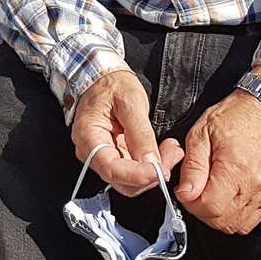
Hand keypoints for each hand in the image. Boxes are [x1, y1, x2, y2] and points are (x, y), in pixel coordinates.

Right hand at [71, 69, 183, 196]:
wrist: (102, 78)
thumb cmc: (111, 84)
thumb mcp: (130, 101)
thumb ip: (141, 133)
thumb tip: (152, 163)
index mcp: (88, 137)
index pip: (111, 169)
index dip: (137, 175)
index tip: (159, 172)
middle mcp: (92, 153)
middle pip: (122, 181)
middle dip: (150, 175)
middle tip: (172, 155)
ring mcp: (104, 157)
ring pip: (131, 181)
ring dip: (154, 170)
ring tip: (171, 149)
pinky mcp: (116, 157)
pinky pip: (135, 171)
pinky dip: (152, 165)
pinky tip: (165, 151)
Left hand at [173, 74, 260, 234]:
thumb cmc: (231, 118)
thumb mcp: (201, 134)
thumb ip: (192, 166)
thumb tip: (185, 193)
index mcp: (235, 169)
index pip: (209, 207)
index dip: (191, 204)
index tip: (185, 191)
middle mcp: (253, 185)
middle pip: (222, 221)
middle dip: (202, 212)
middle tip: (195, 193)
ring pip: (236, 225)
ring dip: (218, 217)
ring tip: (210, 196)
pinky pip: (250, 221)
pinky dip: (234, 217)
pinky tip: (226, 199)